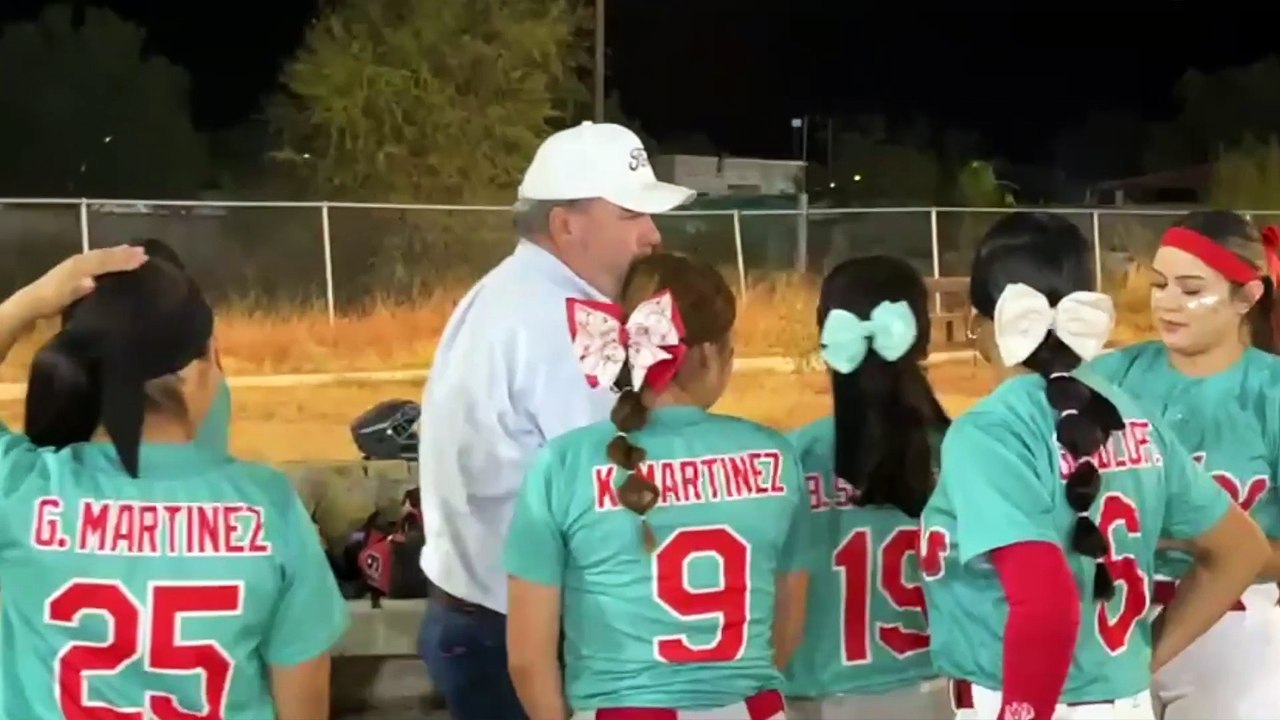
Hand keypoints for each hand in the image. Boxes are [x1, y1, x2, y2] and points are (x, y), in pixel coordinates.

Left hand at [10, 245, 147, 320]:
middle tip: (144, 252)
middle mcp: (80, 262)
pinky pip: (98, 262)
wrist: (31, 304)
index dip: (123, 259)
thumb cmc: (49, 300)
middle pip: (104, 255)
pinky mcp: (78, 273)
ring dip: (118, 254)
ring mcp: (78, 266)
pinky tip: (117, 263)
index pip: (104, 260)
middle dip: (123, 253)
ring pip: (101, 256)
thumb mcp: (60, 296)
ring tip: (135, 252)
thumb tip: (93, 281)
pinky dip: (110, 260)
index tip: (144, 258)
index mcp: (78, 266)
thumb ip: (76, 288)